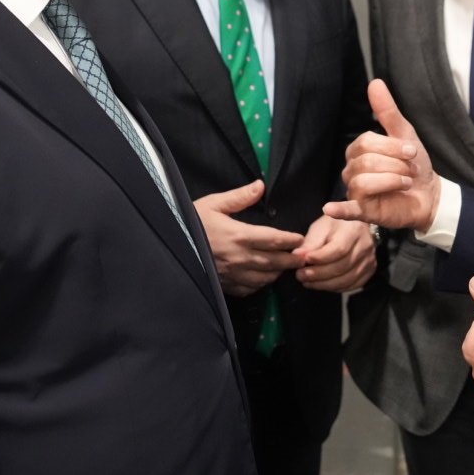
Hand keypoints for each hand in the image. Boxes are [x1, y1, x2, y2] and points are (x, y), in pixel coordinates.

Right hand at [194, 180, 304, 296]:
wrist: (170, 244)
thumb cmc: (191, 222)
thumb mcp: (213, 204)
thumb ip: (240, 197)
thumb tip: (260, 185)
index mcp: (239, 235)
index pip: (274, 240)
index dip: (291, 240)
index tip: (300, 239)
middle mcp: (239, 258)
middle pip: (274, 262)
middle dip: (291, 260)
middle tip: (303, 258)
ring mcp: (232, 274)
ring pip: (264, 278)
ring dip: (277, 273)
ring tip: (286, 268)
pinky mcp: (224, 285)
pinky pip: (248, 289)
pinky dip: (260, 285)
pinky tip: (263, 278)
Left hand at [294, 215, 376, 291]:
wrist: (355, 227)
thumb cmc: (335, 225)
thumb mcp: (321, 227)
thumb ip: (310, 242)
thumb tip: (297, 255)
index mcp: (354, 230)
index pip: (338, 249)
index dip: (320, 258)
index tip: (304, 261)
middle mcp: (365, 246)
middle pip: (342, 267)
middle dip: (318, 274)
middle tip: (300, 275)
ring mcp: (369, 260)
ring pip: (346, 279)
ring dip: (324, 284)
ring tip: (307, 282)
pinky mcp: (369, 271)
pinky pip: (351, 285)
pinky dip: (334, 288)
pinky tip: (321, 284)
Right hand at [326, 80, 440, 230]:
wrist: (430, 194)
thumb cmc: (414, 165)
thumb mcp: (404, 135)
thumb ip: (387, 111)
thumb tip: (375, 82)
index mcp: (358, 151)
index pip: (366, 142)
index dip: (392, 147)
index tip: (412, 152)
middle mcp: (352, 170)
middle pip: (366, 162)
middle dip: (395, 164)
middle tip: (410, 170)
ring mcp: (355, 192)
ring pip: (363, 181)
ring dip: (392, 180)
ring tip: (405, 183)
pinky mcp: (363, 212)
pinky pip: (347, 210)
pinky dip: (338, 209)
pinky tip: (331, 208)